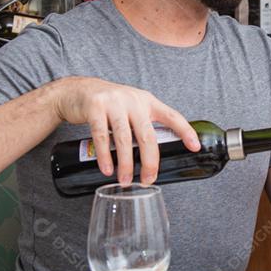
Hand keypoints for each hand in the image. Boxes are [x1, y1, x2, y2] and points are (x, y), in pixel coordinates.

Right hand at [51, 77, 199, 185]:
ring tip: (125, 180)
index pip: (171, 116)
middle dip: (149, 161)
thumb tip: (153, 156)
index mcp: (147, 101)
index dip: (185, 131)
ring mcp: (114, 103)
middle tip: (148, 179)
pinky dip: (105, 156)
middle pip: (147, 135)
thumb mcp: (131, 108)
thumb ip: (143, 124)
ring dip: (125, 163)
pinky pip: (102, 136)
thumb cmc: (108, 105)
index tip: (195, 147)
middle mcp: (133, 101)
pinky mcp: (95, 108)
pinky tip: (107, 169)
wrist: (76, 91)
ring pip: (125, 139)